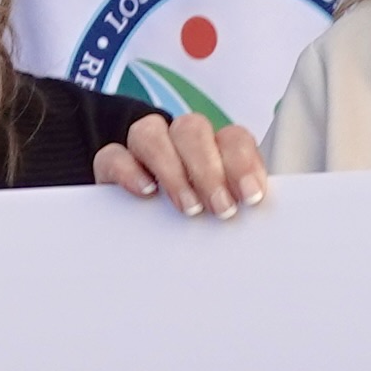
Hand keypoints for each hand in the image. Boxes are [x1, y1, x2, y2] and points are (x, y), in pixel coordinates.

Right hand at [95, 111, 267, 218]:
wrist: (145, 241)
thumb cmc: (199, 223)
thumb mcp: (223, 212)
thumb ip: (239, 204)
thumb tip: (259, 212)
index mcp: (216, 149)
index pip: (232, 138)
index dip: (243, 162)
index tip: (250, 196)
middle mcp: (180, 142)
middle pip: (192, 129)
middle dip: (208, 169)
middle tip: (220, 208)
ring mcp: (144, 150)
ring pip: (150, 132)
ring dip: (172, 169)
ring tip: (188, 207)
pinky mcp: (112, 167)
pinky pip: (113, 155)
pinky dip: (129, 170)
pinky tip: (146, 191)